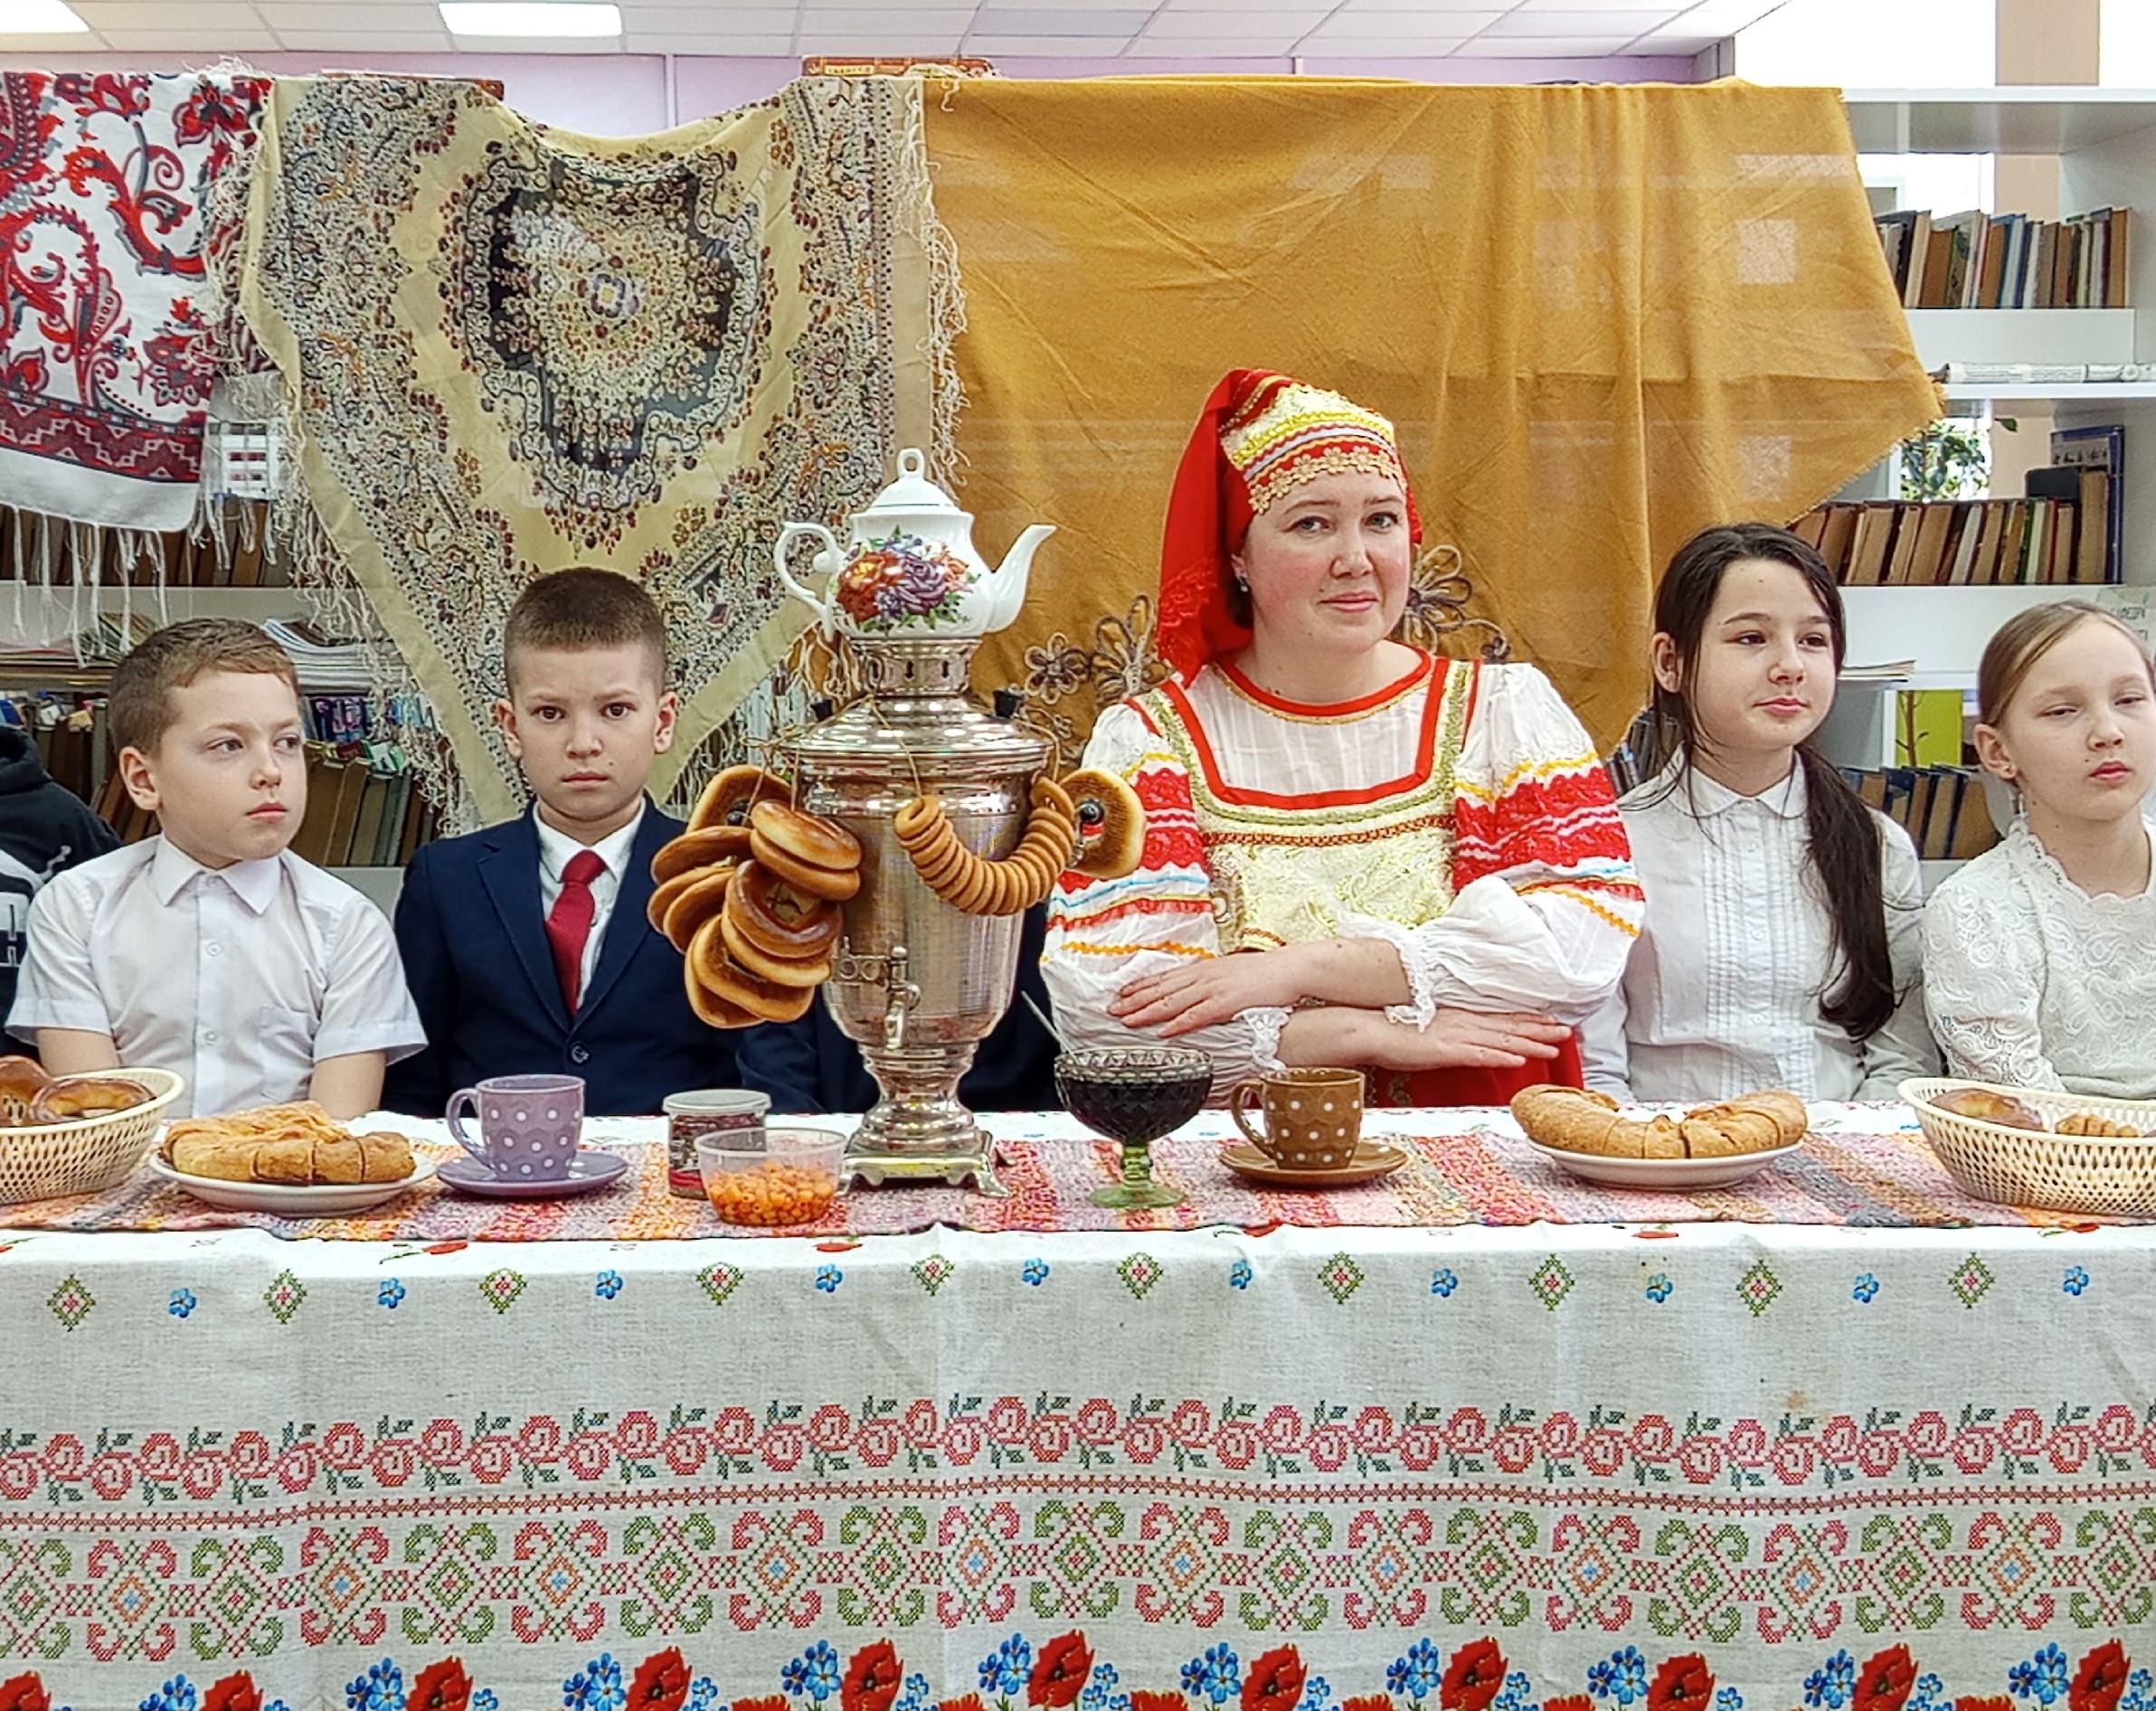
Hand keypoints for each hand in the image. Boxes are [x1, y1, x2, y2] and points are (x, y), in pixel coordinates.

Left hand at [1109, 950, 1305, 1036]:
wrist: (1291, 968)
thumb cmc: (1265, 973)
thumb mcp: (1232, 972)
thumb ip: (1213, 981)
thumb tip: (1199, 990)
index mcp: (1204, 968)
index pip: (1165, 977)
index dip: (1140, 985)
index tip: (1120, 992)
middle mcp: (1204, 976)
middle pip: (1162, 989)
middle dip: (1134, 1000)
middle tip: (1111, 1009)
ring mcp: (1214, 988)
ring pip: (1172, 1002)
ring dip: (1147, 1012)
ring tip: (1127, 1021)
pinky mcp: (1227, 1002)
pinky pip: (1197, 1015)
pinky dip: (1178, 1024)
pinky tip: (1163, 1032)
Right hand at [1355, 1009, 1571, 1071]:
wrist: (1369, 1029)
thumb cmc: (1393, 1031)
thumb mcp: (1428, 1030)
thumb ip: (1448, 1034)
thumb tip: (1461, 1040)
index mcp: (1459, 1018)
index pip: (1500, 1018)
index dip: (1527, 1019)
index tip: (1550, 1020)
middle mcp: (1463, 1023)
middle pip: (1508, 1026)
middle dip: (1540, 1029)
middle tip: (1567, 1030)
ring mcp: (1456, 1036)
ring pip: (1502, 1039)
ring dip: (1530, 1043)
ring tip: (1555, 1046)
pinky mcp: (1446, 1050)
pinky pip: (1479, 1054)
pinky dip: (1501, 1056)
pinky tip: (1518, 1060)